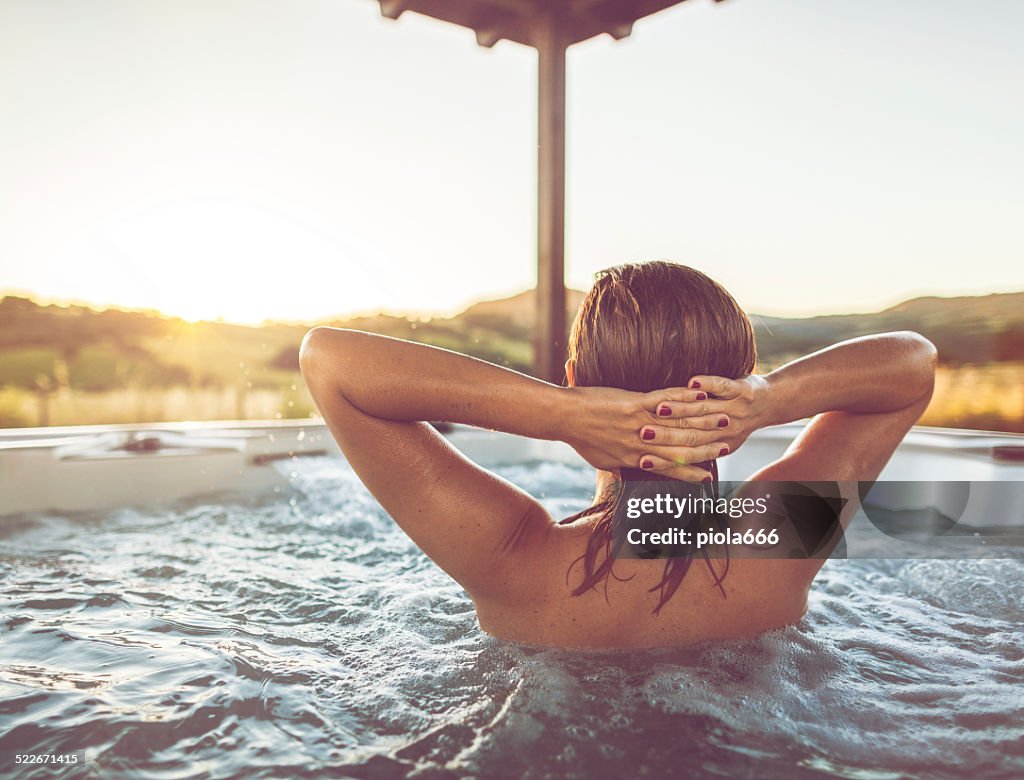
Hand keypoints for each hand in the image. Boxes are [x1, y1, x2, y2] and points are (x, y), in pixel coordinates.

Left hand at [561, 385, 730, 481]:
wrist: (564, 417)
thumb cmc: (579, 436)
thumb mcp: (601, 460)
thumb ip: (618, 465)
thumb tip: (625, 472)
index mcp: (633, 459)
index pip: (668, 469)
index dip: (689, 473)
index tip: (707, 478)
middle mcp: (640, 445)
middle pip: (680, 450)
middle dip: (705, 450)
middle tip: (726, 448)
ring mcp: (638, 424)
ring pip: (678, 426)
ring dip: (704, 423)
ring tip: (724, 421)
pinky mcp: (633, 404)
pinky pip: (664, 401)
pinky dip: (684, 398)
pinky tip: (701, 395)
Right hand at [645, 374, 770, 459]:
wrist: (771, 402)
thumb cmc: (736, 423)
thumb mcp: (719, 441)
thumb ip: (693, 453)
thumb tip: (662, 465)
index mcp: (718, 446)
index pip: (685, 455)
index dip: (662, 458)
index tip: (642, 460)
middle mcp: (727, 431)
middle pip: (691, 435)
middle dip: (665, 434)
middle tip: (644, 433)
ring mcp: (735, 410)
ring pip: (704, 411)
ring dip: (681, 409)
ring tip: (660, 409)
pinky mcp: (742, 390)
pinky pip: (721, 386)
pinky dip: (706, 384)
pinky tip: (692, 383)